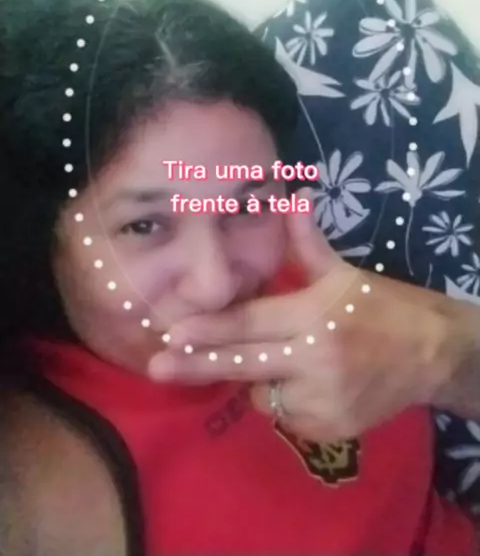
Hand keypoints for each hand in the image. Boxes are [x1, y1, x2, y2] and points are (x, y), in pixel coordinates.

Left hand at [148, 189, 459, 440]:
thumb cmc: (380, 306)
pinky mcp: (331, 428)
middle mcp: (315, 359)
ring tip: (281, 359)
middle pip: (244, 364)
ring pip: (262, 395)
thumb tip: (293, 197)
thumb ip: (307, 242)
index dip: (210, 328)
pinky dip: (284, 402)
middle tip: (157, 367)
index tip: (172, 333)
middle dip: (197, 365)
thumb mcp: (342, 272)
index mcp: (314, 315)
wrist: (430, 353)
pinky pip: (286, 417)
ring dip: (256, 379)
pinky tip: (303, 382)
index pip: (252, 323)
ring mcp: (323, 399)